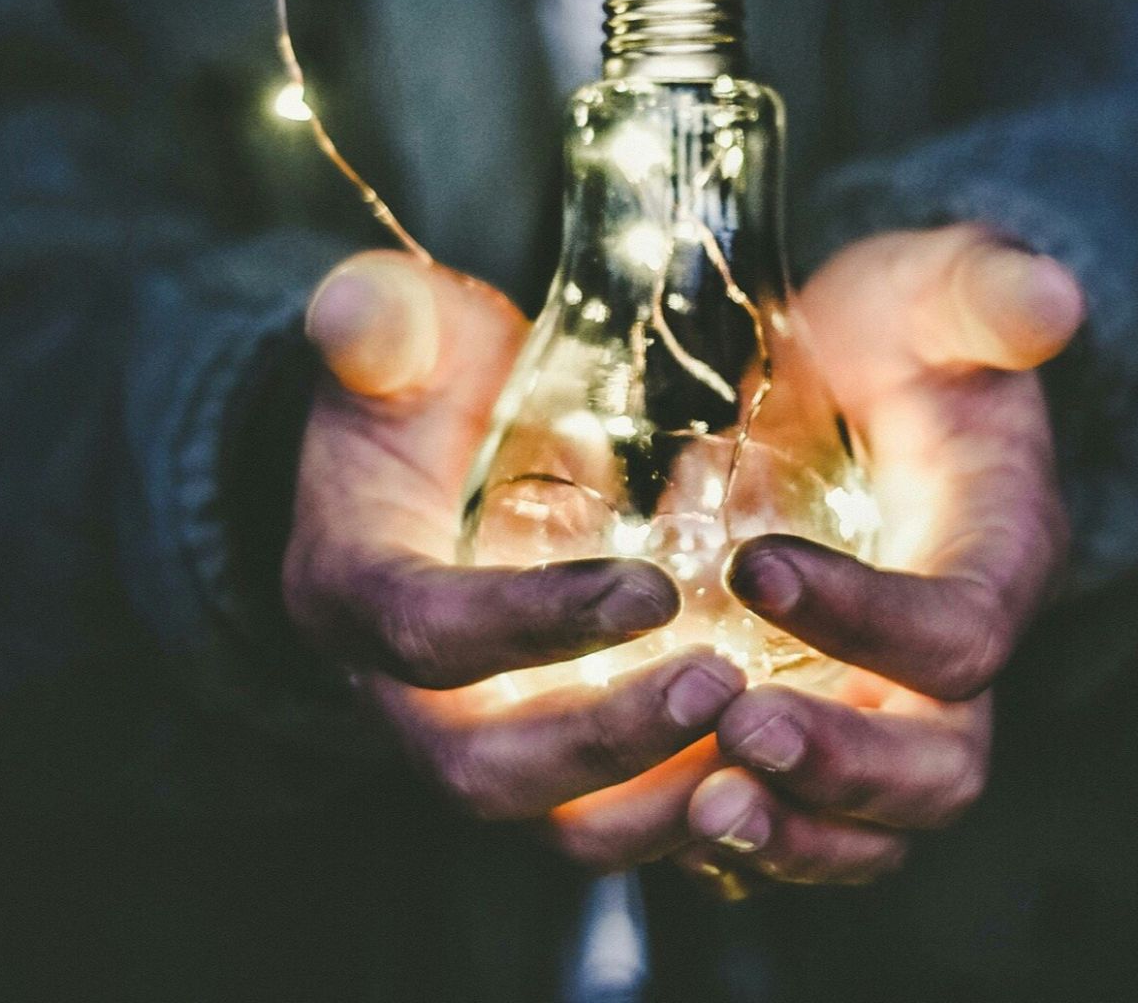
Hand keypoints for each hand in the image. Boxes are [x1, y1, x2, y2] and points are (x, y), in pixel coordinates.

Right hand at [282, 251, 746, 843]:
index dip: (532, 624)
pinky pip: (617, 825)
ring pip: (558, 826)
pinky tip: (783, 772)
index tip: (652, 590)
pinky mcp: (553, 768)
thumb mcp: (401, 338)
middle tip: (723, 685)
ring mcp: (481, 743)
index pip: (425, 632)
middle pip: (485, 770)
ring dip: (662, 803)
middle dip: (605, 742)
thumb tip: (356, 310)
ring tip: (770, 744)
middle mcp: (403, 697)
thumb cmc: (425, 391)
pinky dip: (696, 815)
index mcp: (354, 591)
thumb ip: (382, 322)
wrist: (429, 466)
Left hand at [682, 224, 1083, 887]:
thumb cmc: (896, 337)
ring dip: (790, 836)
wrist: (854, 386)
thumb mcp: (934, 291)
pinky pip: (794, 827)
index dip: (869, 618)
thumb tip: (1051, 296)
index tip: (755, 565)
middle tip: (739, 731)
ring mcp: (883, 712)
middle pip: (939, 767)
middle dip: (844, 766)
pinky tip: (657, 813)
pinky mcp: (816, 734)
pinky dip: (735, 844)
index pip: (960, 631)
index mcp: (997, 559)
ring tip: (700, 810)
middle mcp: (951, 664)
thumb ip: (984, 293)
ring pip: (870, 829)